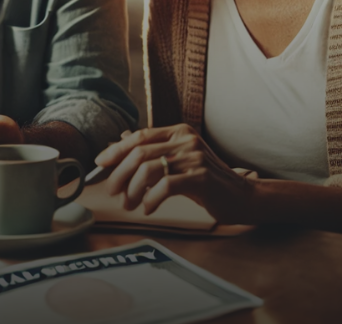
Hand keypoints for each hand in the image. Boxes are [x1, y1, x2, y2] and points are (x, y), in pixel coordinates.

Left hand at [94, 124, 255, 223]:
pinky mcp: (201, 177)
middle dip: (120, 174)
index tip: (101, 163)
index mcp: (179, 132)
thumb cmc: (206, 181)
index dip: (117, 149)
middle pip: (140, 153)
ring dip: (133, 190)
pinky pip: (165, 186)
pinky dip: (151, 199)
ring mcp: (195, 157)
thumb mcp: (179, 160)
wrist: (241, 196)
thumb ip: (155, 151)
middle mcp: (186, 140)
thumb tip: (122, 143)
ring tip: (130, 204)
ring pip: (149, 169)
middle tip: (113, 192)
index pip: (140, 136)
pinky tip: (148, 209)